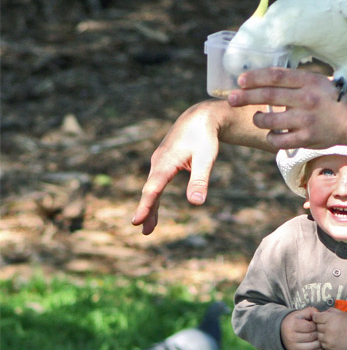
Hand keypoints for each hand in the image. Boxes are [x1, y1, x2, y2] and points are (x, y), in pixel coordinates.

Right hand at [132, 102, 221, 234]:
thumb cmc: (204, 136)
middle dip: (146, 211)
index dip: (146, 206)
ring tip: (148, 228)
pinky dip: (153, 197)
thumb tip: (196, 203)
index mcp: (166, 162)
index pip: (153, 189)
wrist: (200, 117)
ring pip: (152, 188)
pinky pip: (156, 183)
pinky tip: (154, 208)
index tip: (137, 221)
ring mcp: (159, 162)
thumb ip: (200, 179)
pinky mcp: (164, 162)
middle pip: (150, 191)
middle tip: (144, 231)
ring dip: (150, 207)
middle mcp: (158, 162)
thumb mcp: (206, 157)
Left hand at [227, 67, 346, 151]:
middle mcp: (306, 100)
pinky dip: (270, 137)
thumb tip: (263, 77)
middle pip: (268, 96)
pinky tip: (271, 134)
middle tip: (232, 99)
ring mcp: (305, 121)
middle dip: (245, 97)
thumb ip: (294, 80)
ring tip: (257, 117)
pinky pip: (279, 141)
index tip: (241, 80)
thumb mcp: (316, 81)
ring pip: (270, 121)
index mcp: (308, 82)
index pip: (275, 76)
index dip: (255, 78)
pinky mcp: (306, 139)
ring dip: (258, 119)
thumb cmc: (330, 98)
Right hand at [281, 307, 322, 349]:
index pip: (309, 327)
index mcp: (292, 325)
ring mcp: (293, 347)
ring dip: (319, 343)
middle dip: (319, 334)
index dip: (316, 325)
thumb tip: (319, 314)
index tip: (317, 324)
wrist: (281, 332)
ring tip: (320, 338)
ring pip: (312, 347)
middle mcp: (291, 337)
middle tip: (321, 331)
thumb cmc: (294, 322)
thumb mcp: (299, 314)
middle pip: (311, 337)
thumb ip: (310, 311)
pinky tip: (318, 346)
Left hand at [313, 308, 346, 349]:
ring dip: (322, 333)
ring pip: (318, 335)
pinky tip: (333, 338)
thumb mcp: (343, 313)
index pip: (316, 317)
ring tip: (331, 332)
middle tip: (329, 325)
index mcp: (332, 319)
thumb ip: (330, 311)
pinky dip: (325, 340)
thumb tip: (318, 313)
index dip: (318, 317)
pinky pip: (322, 343)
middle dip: (321, 325)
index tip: (320, 318)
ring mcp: (329, 339)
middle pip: (316, 326)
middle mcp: (329, 329)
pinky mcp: (330, 347)